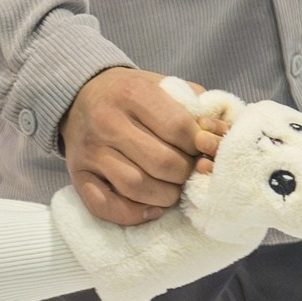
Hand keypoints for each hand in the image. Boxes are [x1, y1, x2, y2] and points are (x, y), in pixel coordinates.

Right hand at [61, 68, 215, 224]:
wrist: (80, 96)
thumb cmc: (133, 96)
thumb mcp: (164, 86)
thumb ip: (197, 107)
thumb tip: (223, 136)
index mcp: (132, 94)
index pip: (178, 128)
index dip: (199, 146)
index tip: (202, 150)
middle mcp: (107, 122)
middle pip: (161, 162)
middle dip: (185, 174)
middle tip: (189, 173)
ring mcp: (91, 151)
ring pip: (136, 186)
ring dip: (165, 196)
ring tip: (173, 190)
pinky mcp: (78, 176)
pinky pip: (104, 206)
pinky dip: (133, 214)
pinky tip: (151, 209)